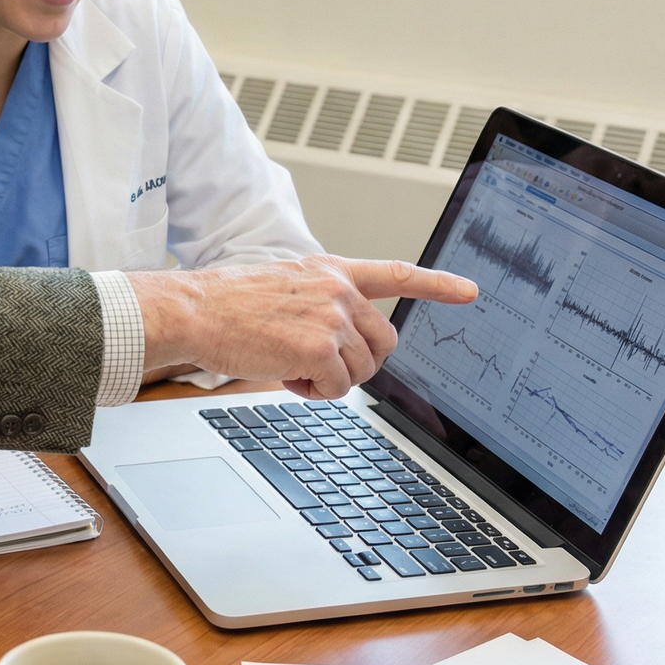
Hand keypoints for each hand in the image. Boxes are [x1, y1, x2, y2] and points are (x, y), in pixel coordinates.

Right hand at [129, 255, 477, 400]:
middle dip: (358, 364)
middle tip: (317, 366)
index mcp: (331, 271)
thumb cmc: (227, 304)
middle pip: (385, 344)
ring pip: (362, 370)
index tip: (470, 291)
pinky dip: (314, 393)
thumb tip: (342, 342)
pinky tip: (285, 377)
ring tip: (290, 366)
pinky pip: (338, 388)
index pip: (397, 273)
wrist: (194, 310)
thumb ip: (321, 303)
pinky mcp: (318, 347)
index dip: (437, 284)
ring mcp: (331, 317)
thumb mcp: (284, 287)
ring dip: (331, 380)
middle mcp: (338, 290)